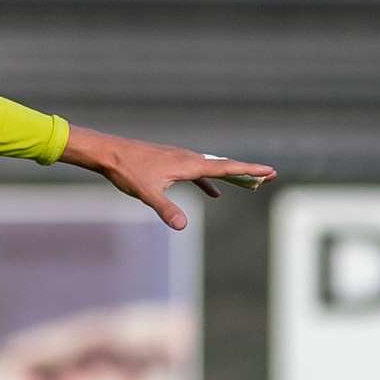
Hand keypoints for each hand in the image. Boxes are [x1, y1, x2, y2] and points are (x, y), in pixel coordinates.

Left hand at [59, 125, 276, 230]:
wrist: (109, 152)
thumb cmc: (127, 170)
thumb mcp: (147, 193)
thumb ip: (166, 209)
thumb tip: (183, 226)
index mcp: (188, 164)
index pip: (226, 167)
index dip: (249, 170)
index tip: (270, 170)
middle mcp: (187, 158)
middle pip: (224, 165)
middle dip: (246, 172)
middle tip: (270, 175)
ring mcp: (179, 159)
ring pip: (211, 168)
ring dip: (230, 176)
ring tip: (249, 185)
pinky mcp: (169, 162)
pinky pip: (197, 172)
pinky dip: (209, 181)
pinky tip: (214, 193)